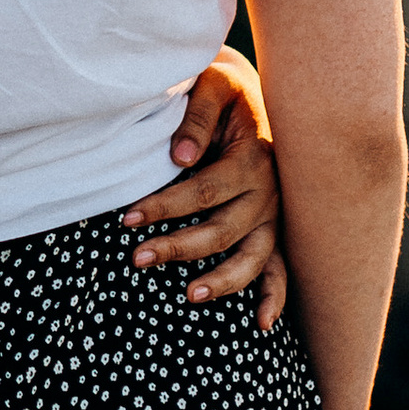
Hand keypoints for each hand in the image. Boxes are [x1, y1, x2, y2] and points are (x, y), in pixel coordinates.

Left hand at [119, 48, 287, 328]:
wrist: (258, 93)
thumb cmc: (226, 90)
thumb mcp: (213, 85)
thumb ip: (197, 117)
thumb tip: (181, 156)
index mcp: (252, 158)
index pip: (203, 190)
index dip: (165, 206)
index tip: (127, 218)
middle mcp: (268, 192)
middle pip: (221, 229)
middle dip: (178, 247)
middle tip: (138, 259)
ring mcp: (275, 215)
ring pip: (252, 256)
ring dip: (222, 280)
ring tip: (190, 295)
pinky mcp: (277, 228)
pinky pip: (281, 268)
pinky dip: (274, 297)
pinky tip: (260, 324)